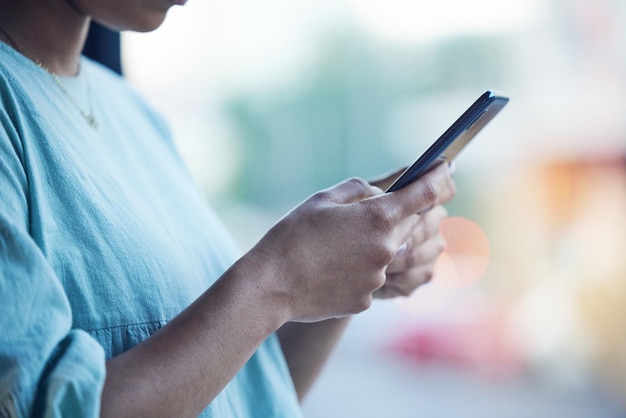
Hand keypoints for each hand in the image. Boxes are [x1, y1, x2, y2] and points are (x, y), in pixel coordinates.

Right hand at [243, 163, 455, 322]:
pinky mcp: (367, 299)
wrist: (271, 285)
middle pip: (415, 224)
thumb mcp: (324, 199)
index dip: (441, 178)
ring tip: (346, 244)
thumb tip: (383, 192)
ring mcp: (379, 277)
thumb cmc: (293, 235)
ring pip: (394, 253)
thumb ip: (361, 189)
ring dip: (382, 243)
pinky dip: (363, 269)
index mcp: (378, 217)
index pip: (426, 193)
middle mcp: (387, 249)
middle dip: (408, 213)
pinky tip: (336, 267)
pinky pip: (375, 277)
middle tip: (388, 207)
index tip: (447, 169)